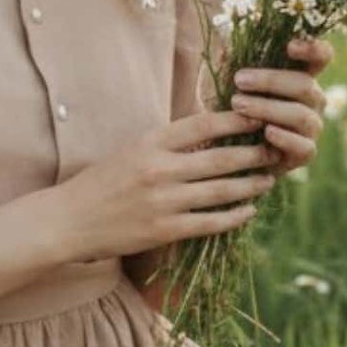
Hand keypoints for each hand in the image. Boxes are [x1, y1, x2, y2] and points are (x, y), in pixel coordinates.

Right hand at [51, 108, 280, 264]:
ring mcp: (164, 201)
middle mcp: (160, 169)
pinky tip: (248, 210)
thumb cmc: (102, 182)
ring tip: (268, 179)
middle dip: (255, 153)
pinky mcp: (165, 230)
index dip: (237, 120)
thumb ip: (167, 142)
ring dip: (251, 184)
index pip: (204, 124)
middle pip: (222, 158)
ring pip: (222, 190)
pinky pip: (211, 222)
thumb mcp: (132, 149)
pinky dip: (234, 215)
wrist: (69, 220)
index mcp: (151, 143)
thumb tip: (209, 128)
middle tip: (277, 149)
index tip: (259, 116)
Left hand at [227, 34, 334, 172]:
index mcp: (300, 76)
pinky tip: (266, 132)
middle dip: (271, 80)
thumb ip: (230, 61)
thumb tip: (226, 44)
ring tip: (238, 105)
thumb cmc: (226, 107)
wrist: (222, 150)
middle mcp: (312, 101)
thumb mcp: (223, 80)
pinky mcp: (305, 153)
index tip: (289, 46)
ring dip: (269, 108)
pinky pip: (304, 146)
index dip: (313, 48)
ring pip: (302, 115)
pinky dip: (286, 138)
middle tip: (238, 79)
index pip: (321, 56)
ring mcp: (311, 127)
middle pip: (306, 84)